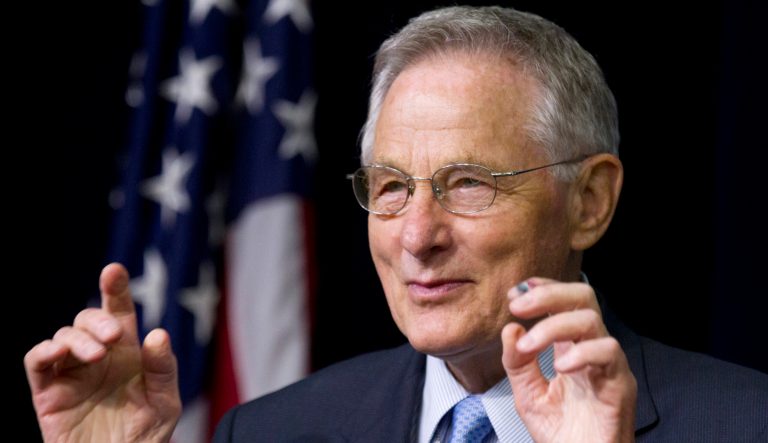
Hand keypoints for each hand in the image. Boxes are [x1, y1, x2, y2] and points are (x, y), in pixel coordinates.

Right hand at [24, 263, 180, 442]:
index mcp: (128, 355)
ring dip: (78, 337)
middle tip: (115, 336)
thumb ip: (162, 369)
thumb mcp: (165, 403)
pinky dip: (44, 351)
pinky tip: (59, 353)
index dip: (115, 290)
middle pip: (88, 319)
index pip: (120, 313)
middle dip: (99, 318)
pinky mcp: (48, 395)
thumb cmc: (145, 438)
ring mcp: (71, 375)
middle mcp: (98, 359)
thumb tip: (157, 332)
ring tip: (98, 354)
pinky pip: (36, 362)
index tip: (114, 270)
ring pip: (63, 336)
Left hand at [501, 278, 635, 442]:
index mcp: (570, 348)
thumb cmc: (563, 435)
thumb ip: (517, 364)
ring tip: (528, 345)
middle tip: (518, 306)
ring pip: (591, 320)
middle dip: (547, 294)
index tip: (515, 293)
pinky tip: (560, 367)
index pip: (565, 301)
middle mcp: (591, 350)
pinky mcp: (620, 384)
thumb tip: (510, 329)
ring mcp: (608, 365)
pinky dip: (581, 353)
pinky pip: (609, 352)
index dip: (542, 289)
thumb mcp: (528, 395)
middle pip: (582, 298)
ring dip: (553, 326)